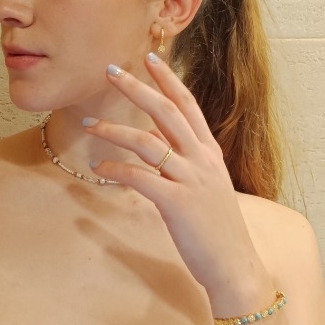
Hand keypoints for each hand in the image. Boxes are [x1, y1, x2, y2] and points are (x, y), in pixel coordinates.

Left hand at [85, 53, 269, 303]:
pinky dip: (116, 170)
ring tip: (89, 124)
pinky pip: (140, 178)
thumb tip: (156, 141)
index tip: (150, 57)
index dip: (168, 79)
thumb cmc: (216, 230)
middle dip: (138, 88)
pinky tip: (99, 169)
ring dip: (115, 130)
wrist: (236, 266)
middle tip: (111, 70)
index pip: (188, 105)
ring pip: (148, 141)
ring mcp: (192, 180)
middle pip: (166, 112)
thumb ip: (184, 162)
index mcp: (210, 152)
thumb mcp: (206, 186)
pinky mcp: (178, 203)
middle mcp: (202, 160)